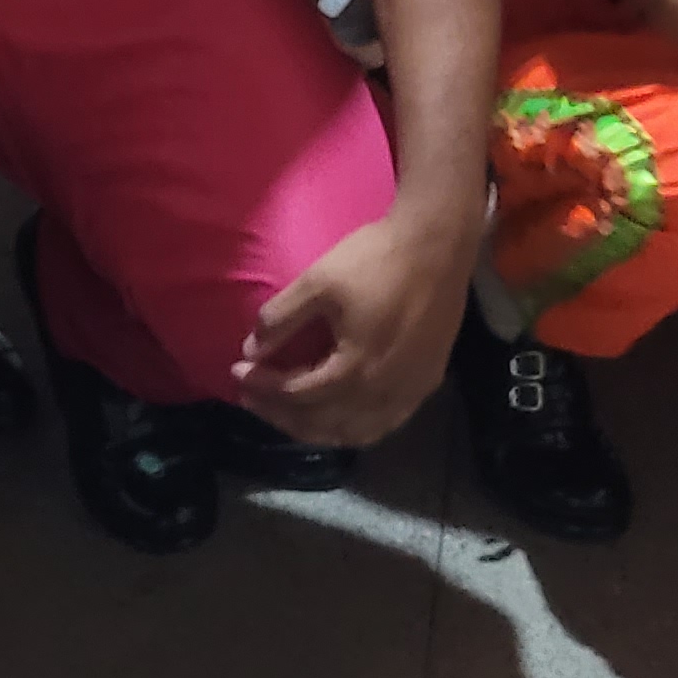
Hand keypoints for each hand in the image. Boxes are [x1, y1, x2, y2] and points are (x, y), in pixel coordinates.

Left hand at [231, 210, 473, 445]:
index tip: (238, 371)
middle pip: (322, 423)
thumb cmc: (376, 259)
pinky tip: (339, 417)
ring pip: (353, 433)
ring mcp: (408, 394)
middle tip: (251, 398)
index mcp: (354, 369)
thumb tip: (252, 350)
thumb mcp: (319, 280)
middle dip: (281, 413)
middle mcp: (382, 394)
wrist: (438, 244)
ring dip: (315, 428)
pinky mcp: (426, 384)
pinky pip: (383, 425)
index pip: (297, 394)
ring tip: (287, 411)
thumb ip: (281, 318)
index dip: (263, 387)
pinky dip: (352, 429)